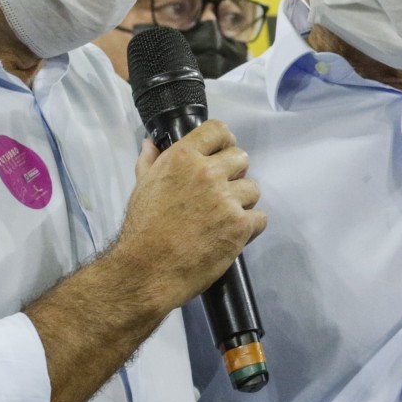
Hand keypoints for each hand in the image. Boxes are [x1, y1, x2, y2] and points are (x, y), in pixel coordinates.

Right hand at [113, 119, 264, 312]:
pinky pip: (259, 218)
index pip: (218, 130)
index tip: (222, 154)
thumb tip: (151, 143)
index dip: (223, 142)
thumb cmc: (141, 230)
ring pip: (252, 189)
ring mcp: (226, 199)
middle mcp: (207, 173)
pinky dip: (249, 227)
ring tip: (223, 218)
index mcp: (182, 158)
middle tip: (222, 192)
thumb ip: (150, 161)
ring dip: (242, 202)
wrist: (146, 270)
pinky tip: (231, 234)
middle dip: (234, 174)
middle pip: (241, 158)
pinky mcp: (239, 225)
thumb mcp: (142, 187)